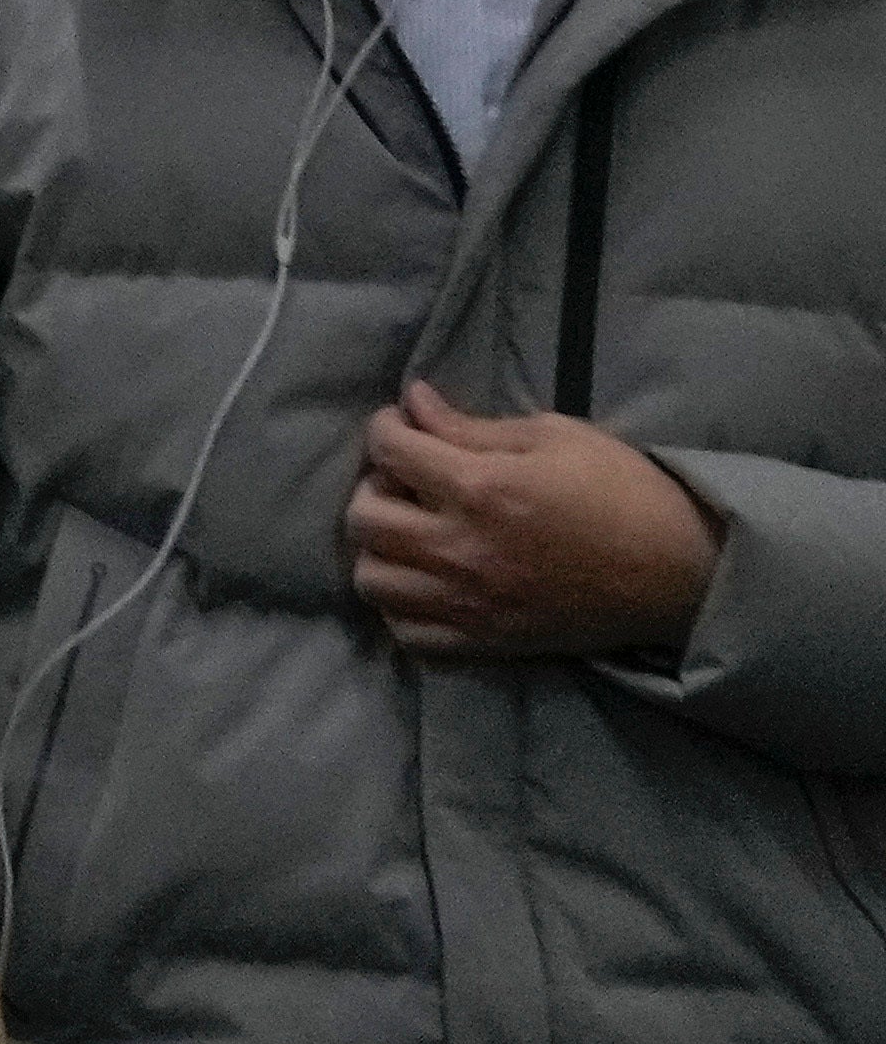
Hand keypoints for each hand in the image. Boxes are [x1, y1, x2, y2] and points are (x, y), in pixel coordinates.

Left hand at [348, 381, 716, 661]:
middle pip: (363, 518)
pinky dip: (402, 606)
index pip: (388, 450)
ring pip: (373, 580)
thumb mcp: (554, 437)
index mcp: (481, 490)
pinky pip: (409, 634)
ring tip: (412, 532)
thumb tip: (413, 401)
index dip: (386, 427)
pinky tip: (425, 582)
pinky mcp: (488, 642)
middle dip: (374, 486)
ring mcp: (471, 603)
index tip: (404, 426)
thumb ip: (472, 425)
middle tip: (407, 480)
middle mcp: (463, 550)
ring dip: (380, 549)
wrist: (681, 573)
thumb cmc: (623, 492)